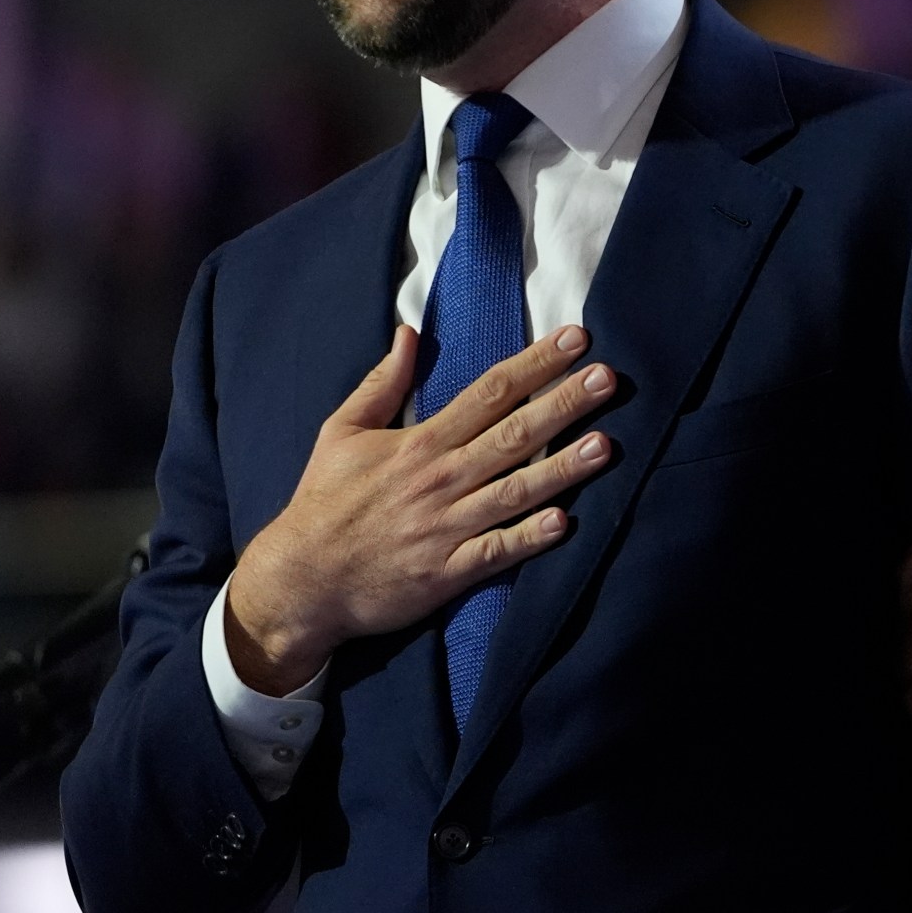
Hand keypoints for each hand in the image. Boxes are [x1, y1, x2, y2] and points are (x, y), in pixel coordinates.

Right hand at [223, 323, 619, 693]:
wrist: (302, 580)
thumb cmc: (324, 502)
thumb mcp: (342, 432)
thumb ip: (382, 383)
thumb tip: (408, 333)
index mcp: (420, 443)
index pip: (489, 392)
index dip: (535, 363)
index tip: (576, 340)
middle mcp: (440, 480)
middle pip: (513, 434)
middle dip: (563, 404)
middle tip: (609, 379)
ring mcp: (446, 527)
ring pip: (515, 492)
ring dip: (563, 469)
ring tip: (606, 446)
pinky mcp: (447, 572)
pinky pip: (496, 553)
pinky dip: (528, 539)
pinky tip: (565, 523)